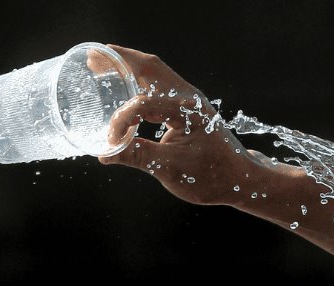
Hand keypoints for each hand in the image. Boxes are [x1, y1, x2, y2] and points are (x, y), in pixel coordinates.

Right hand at [96, 45, 265, 206]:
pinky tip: (126, 86)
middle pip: (150, 67)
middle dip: (120, 61)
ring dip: (129, 67)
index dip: (121, 120)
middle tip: (93, 59)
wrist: (240, 179)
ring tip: (103, 64)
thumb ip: (138, 156)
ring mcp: (190, 100)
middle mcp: (189, 97)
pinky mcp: (188, 108)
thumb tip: (105, 154)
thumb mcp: (171, 169)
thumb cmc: (212, 175)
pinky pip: (160, 85)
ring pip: (155, 73)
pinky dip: (140, 80)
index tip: (111, 142)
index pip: (143, 104)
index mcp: (186, 109)